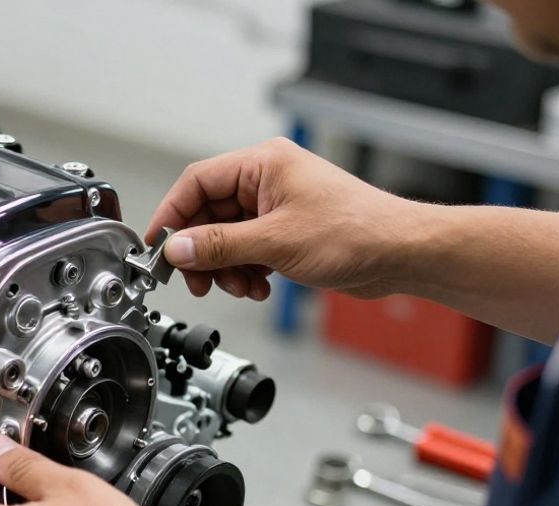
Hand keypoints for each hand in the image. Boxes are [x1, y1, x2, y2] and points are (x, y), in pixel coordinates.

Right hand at [146, 138, 420, 300]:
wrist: (399, 254)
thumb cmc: (356, 232)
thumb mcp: (275, 242)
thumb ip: (219, 246)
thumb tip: (177, 249)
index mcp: (262, 164)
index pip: (196, 183)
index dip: (172, 216)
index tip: (159, 248)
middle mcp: (266, 180)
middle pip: (208, 214)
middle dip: (203, 252)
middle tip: (197, 279)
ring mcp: (276, 207)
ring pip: (227, 238)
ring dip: (226, 267)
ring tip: (241, 286)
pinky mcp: (286, 231)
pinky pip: (247, 250)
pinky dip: (245, 272)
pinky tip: (259, 287)